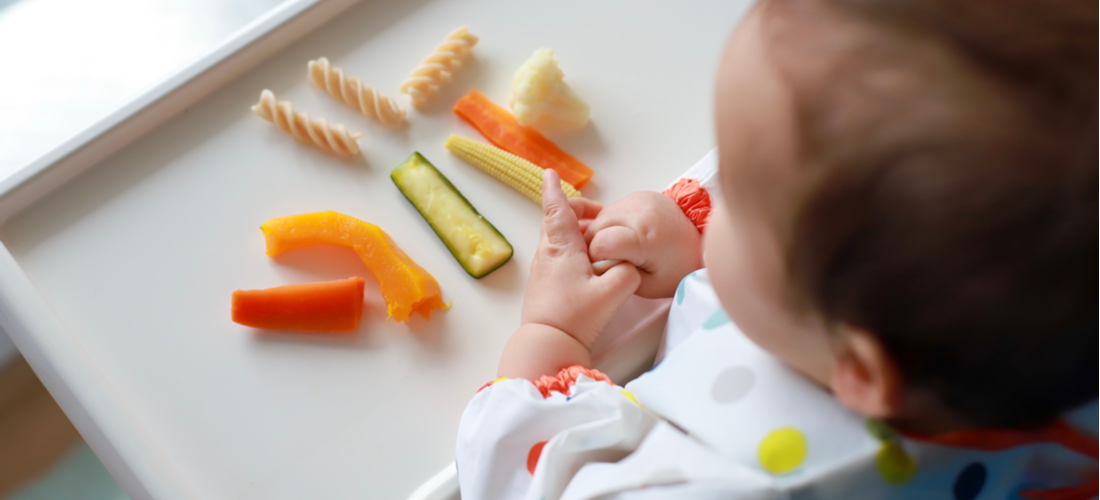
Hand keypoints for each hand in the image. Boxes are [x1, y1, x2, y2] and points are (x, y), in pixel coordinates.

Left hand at [520, 170, 641, 349]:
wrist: (547, 343)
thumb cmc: (574, 317)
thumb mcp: (613, 292)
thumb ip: (627, 272)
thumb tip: (628, 264)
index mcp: (562, 247)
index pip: (556, 210)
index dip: (554, 190)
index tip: (549, 173)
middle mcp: (548, 254)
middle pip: (556, 221)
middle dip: (574, 210)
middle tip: (597, 213)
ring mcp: (543, 269)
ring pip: (556, 239)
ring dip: (574, 231)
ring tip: (598, 238)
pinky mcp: (545, 284)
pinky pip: (557, 255)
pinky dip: (572, 249)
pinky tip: (588, 262)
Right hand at [584, 191, 703, 297]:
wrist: (700, 241)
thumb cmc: (678, 267)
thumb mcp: (648, 285)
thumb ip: (618, 276)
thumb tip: (597, 264)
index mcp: (644, 237)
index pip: (600, 244)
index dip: (597, 258)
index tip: (607, 267)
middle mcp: (639, 212)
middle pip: (595, 228)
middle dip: (595, 246)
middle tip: (610, 260)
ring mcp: (638, 199)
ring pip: (599, 217)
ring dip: (601, 233)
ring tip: (618, 248)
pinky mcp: (637, 195)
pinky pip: (611, 210)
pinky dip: (611, 224)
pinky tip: (623, 235)